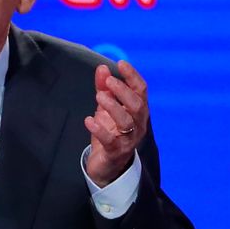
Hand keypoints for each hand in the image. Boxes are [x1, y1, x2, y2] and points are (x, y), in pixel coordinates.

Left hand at [84, 61, 148, 186]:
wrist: (107, 165)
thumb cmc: (110, 132)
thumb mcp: (106, 108)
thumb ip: (104, 88)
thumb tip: (102, 68)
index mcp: (138, 111)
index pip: (141, 90)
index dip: (132, 76)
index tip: (121, 63)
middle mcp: (138, 124)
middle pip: (138, 105)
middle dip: (123, 91)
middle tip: (108, 81)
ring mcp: (129, 139)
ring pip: (127, 121)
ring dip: (113, 107)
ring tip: (99, 97)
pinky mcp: (115, 151)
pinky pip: (110, 140)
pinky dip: (99, 129)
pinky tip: (89, 120)